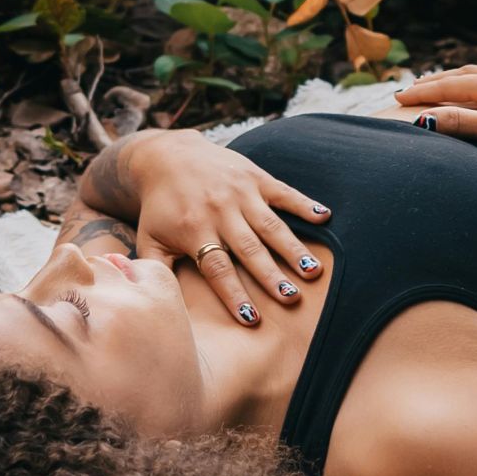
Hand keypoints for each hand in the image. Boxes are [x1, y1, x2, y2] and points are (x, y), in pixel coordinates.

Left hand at [123, 130, 331, 325]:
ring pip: (270, 225)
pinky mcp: (255, 176)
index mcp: (194, 230)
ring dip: (293, 248)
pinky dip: (304, 204)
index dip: (234, 294)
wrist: (166, 156)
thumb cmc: (160, 208)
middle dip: (270, 275)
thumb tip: (159, 304)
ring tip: (313, 271)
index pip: (217, 268)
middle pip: (249, 249)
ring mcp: (240, 192)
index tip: (252, 319)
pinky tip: (325, 217)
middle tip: (291, 299)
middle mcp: (219, 211)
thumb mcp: (150, 238)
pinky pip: (283, 191)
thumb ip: (156, 271)